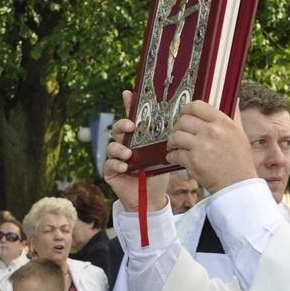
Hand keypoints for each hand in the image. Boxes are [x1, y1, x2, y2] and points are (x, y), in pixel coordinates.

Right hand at [104, 91, 168, 211]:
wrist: (151, 197)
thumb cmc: (157, 174)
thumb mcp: (162, 155)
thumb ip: (164, 141)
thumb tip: (180, 124)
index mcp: (136, 138)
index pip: (131, 118)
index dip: (128, 105)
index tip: (128, 93)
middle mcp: (124, 145)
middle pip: (118, 129)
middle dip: (122, 125)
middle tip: (131, 127)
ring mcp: (116, 157)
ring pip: (111, 146)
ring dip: (119, 148)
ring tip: (129, 154)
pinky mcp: (110, 171)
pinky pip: (109, 164)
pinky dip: (116, 164)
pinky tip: (124, 166)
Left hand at [166, 101, 256, 193]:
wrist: (237, 185)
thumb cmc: (240, 160)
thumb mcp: (240, 133)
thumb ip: (234, 115)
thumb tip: (233, 98)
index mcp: (223, 122)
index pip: (197, 106)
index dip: (186, 110)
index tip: (184, 116)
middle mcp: (212, 131)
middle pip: (183, 121)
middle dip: (177, 128)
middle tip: (178, 134)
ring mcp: (202, 146)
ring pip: (176, 136)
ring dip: (172, 142)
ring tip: (174, 146)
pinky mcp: (193, 161)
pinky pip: (174, 154)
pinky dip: (171, 156)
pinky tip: (175, 157)